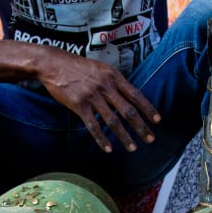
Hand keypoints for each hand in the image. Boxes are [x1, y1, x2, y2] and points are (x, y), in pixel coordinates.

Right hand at [33, 47, 160, 153]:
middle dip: (141, 127)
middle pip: (128, 110)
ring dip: (124, 136)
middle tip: (150, 139)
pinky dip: (102, 139)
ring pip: (113, 121)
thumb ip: (114, 81)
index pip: (136, 95)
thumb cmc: (78, 66)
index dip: (148, 108)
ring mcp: (92, 96)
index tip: (157, 120)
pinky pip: (93, 126)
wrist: (54, 64)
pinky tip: (108, 148)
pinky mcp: (79, 105)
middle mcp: (106, 86)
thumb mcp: (101, 68)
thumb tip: (128, 95)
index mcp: (113, 76)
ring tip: (133, 148)